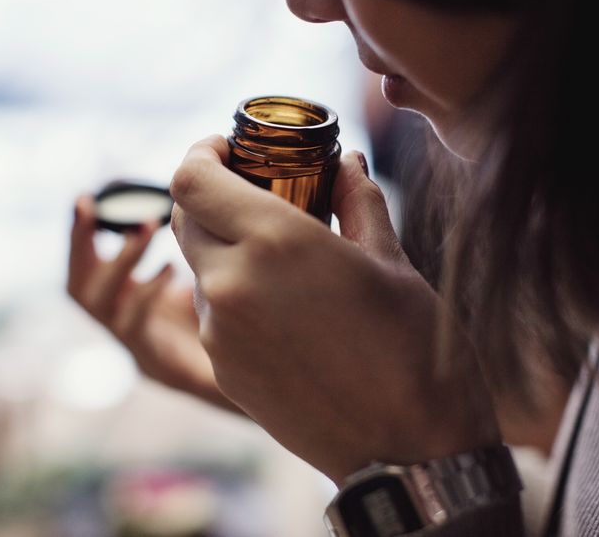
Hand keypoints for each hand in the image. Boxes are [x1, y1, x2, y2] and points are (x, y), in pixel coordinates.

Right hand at [67, 197, 239, 413]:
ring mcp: (137, 346)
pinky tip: (172, 271)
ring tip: (147, 228)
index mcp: (130, 302)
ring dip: (120, 260)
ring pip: (99, 304)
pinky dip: (147, 292)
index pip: (86, 267)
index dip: (79, 235)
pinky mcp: (157, 364)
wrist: (258, 375)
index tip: (84, 198)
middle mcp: (124, 325)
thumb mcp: (205, 273)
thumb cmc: (229, 318)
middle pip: (77, 287)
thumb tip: (196, 194)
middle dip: (80, 244)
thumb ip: (193, 242)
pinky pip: (134, 326)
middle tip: (92, 208)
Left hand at [170, 136, 500, 483]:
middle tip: (253, 190)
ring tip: (281, 256)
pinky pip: (210, 312)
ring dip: (223, 247)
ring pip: (197, 266)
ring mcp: (219, 333)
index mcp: (274, 243)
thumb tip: (347, 162)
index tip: (228, 148)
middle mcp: (231, 284)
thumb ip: (358, 201)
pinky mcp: (222, 369)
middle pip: (185, 216)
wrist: (409, 450)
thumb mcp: (390, 262)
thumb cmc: (413, 349)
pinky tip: (283, 306)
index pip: (190, 177)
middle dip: (210, 195)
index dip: (201, 153)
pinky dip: (232, 293)